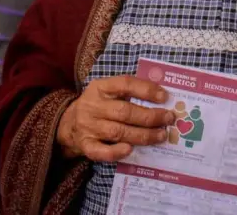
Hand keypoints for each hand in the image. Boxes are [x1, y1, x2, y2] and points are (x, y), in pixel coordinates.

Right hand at [56, 75, 175, 162]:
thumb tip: (162, 99)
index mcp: (100, 87)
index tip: (164, 97)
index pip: (125, 84)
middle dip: (150, 117)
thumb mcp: (109, 92)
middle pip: (124, 112)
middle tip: (169, 119)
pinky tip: (131, 150)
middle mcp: (92, 105)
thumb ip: (130, 92)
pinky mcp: (84, 144)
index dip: (146, 90)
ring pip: (118, 132)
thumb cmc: (99, 105)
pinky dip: (115, 152)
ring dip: (143, 135)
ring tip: (161, 135)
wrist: (68, 123)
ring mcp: (87, 126)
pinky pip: (100, 151)